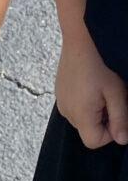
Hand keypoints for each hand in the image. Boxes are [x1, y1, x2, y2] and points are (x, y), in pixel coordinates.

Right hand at [55, 30, 127, 148]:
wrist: (80, 39)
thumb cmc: (100, 64)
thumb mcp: (117, 93)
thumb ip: (120, 120)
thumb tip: (122, 140)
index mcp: (79, 113)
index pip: (93, 141)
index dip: (109, 134)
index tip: (115, 113)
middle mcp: (65, 110)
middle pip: (87, 131)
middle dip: (102, 121)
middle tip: (109, 98)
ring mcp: (60, 100)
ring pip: (81, 119)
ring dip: (93, 111)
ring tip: (99, 90)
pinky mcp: (59, 91)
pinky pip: (74, 107)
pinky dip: (84, 102)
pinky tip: (89, 85)